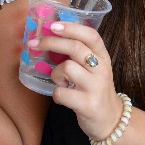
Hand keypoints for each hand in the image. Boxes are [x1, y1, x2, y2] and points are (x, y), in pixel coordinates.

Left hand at [29, 22, 124, 142]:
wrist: (110, 119)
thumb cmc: (95, 89)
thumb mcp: (94, 68)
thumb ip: (79, 53)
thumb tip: (49, 35)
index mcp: (103, 56)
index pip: (91, 35)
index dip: (71, 28)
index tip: (53, 25)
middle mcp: (102, 69)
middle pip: (75, 48)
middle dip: (51, 43)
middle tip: (34, 43)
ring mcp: (96, 87)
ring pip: (67, 68)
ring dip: (55, 73)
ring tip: (60, 81)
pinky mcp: (88, 104)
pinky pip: (61, 92)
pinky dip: (56, 94)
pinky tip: (63, 96)